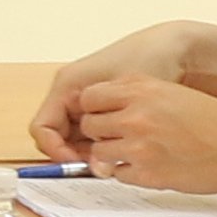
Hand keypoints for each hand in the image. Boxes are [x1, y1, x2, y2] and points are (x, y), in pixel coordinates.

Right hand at [28, 24, 197, 157]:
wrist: (174, 49)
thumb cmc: (149, 59)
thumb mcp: (122, 96)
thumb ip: (105, 134)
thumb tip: (96, 166)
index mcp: (66, 85)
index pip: (42, 128)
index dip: (54, 150)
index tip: (75, 163)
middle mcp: (71, 94)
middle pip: (55, 137)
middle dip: (72, 156)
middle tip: (97, 167)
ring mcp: (85, 103)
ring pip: (72, 140)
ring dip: (86, 154)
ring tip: (109, 161)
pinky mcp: (101, 111)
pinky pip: (90, 137)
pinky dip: (100, 148)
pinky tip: (118, 151)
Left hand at [57, 76, 216, 196]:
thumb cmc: (214, 120)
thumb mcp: (172, 92)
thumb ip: (137, 93)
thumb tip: (105, 101)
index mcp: (142, 90)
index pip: (90, 96)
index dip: (93, 107)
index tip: (101, 114)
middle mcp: (136, 116)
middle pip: (89, 125)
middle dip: (99, 132)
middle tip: (117, 136)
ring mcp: (138, 147)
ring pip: (98, 152)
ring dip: (110, 154)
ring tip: (134, 152)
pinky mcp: (146, 174)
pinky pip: (117, 174)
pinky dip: (127, 172)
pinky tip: (148, 165)